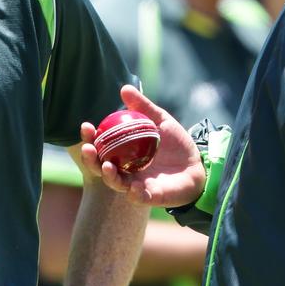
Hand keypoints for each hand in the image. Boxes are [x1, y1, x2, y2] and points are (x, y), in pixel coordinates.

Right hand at [79, 85, 205, 207]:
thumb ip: (143, 107)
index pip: (101, 145)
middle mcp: (125, 169)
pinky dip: (134, 194)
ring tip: (107, 166)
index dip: (90, 137)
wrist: (197, 164)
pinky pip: (139, 197)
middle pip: (100, 166)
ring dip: (108, 176)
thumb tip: (125, 88)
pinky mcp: (150, 196)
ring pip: (116, 183)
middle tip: (88, 148)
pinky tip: (133, 187)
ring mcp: (136, 184)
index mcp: (123, 152)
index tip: (86, 126)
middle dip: (90, 159)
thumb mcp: (160, 121)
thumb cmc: (176, 143)